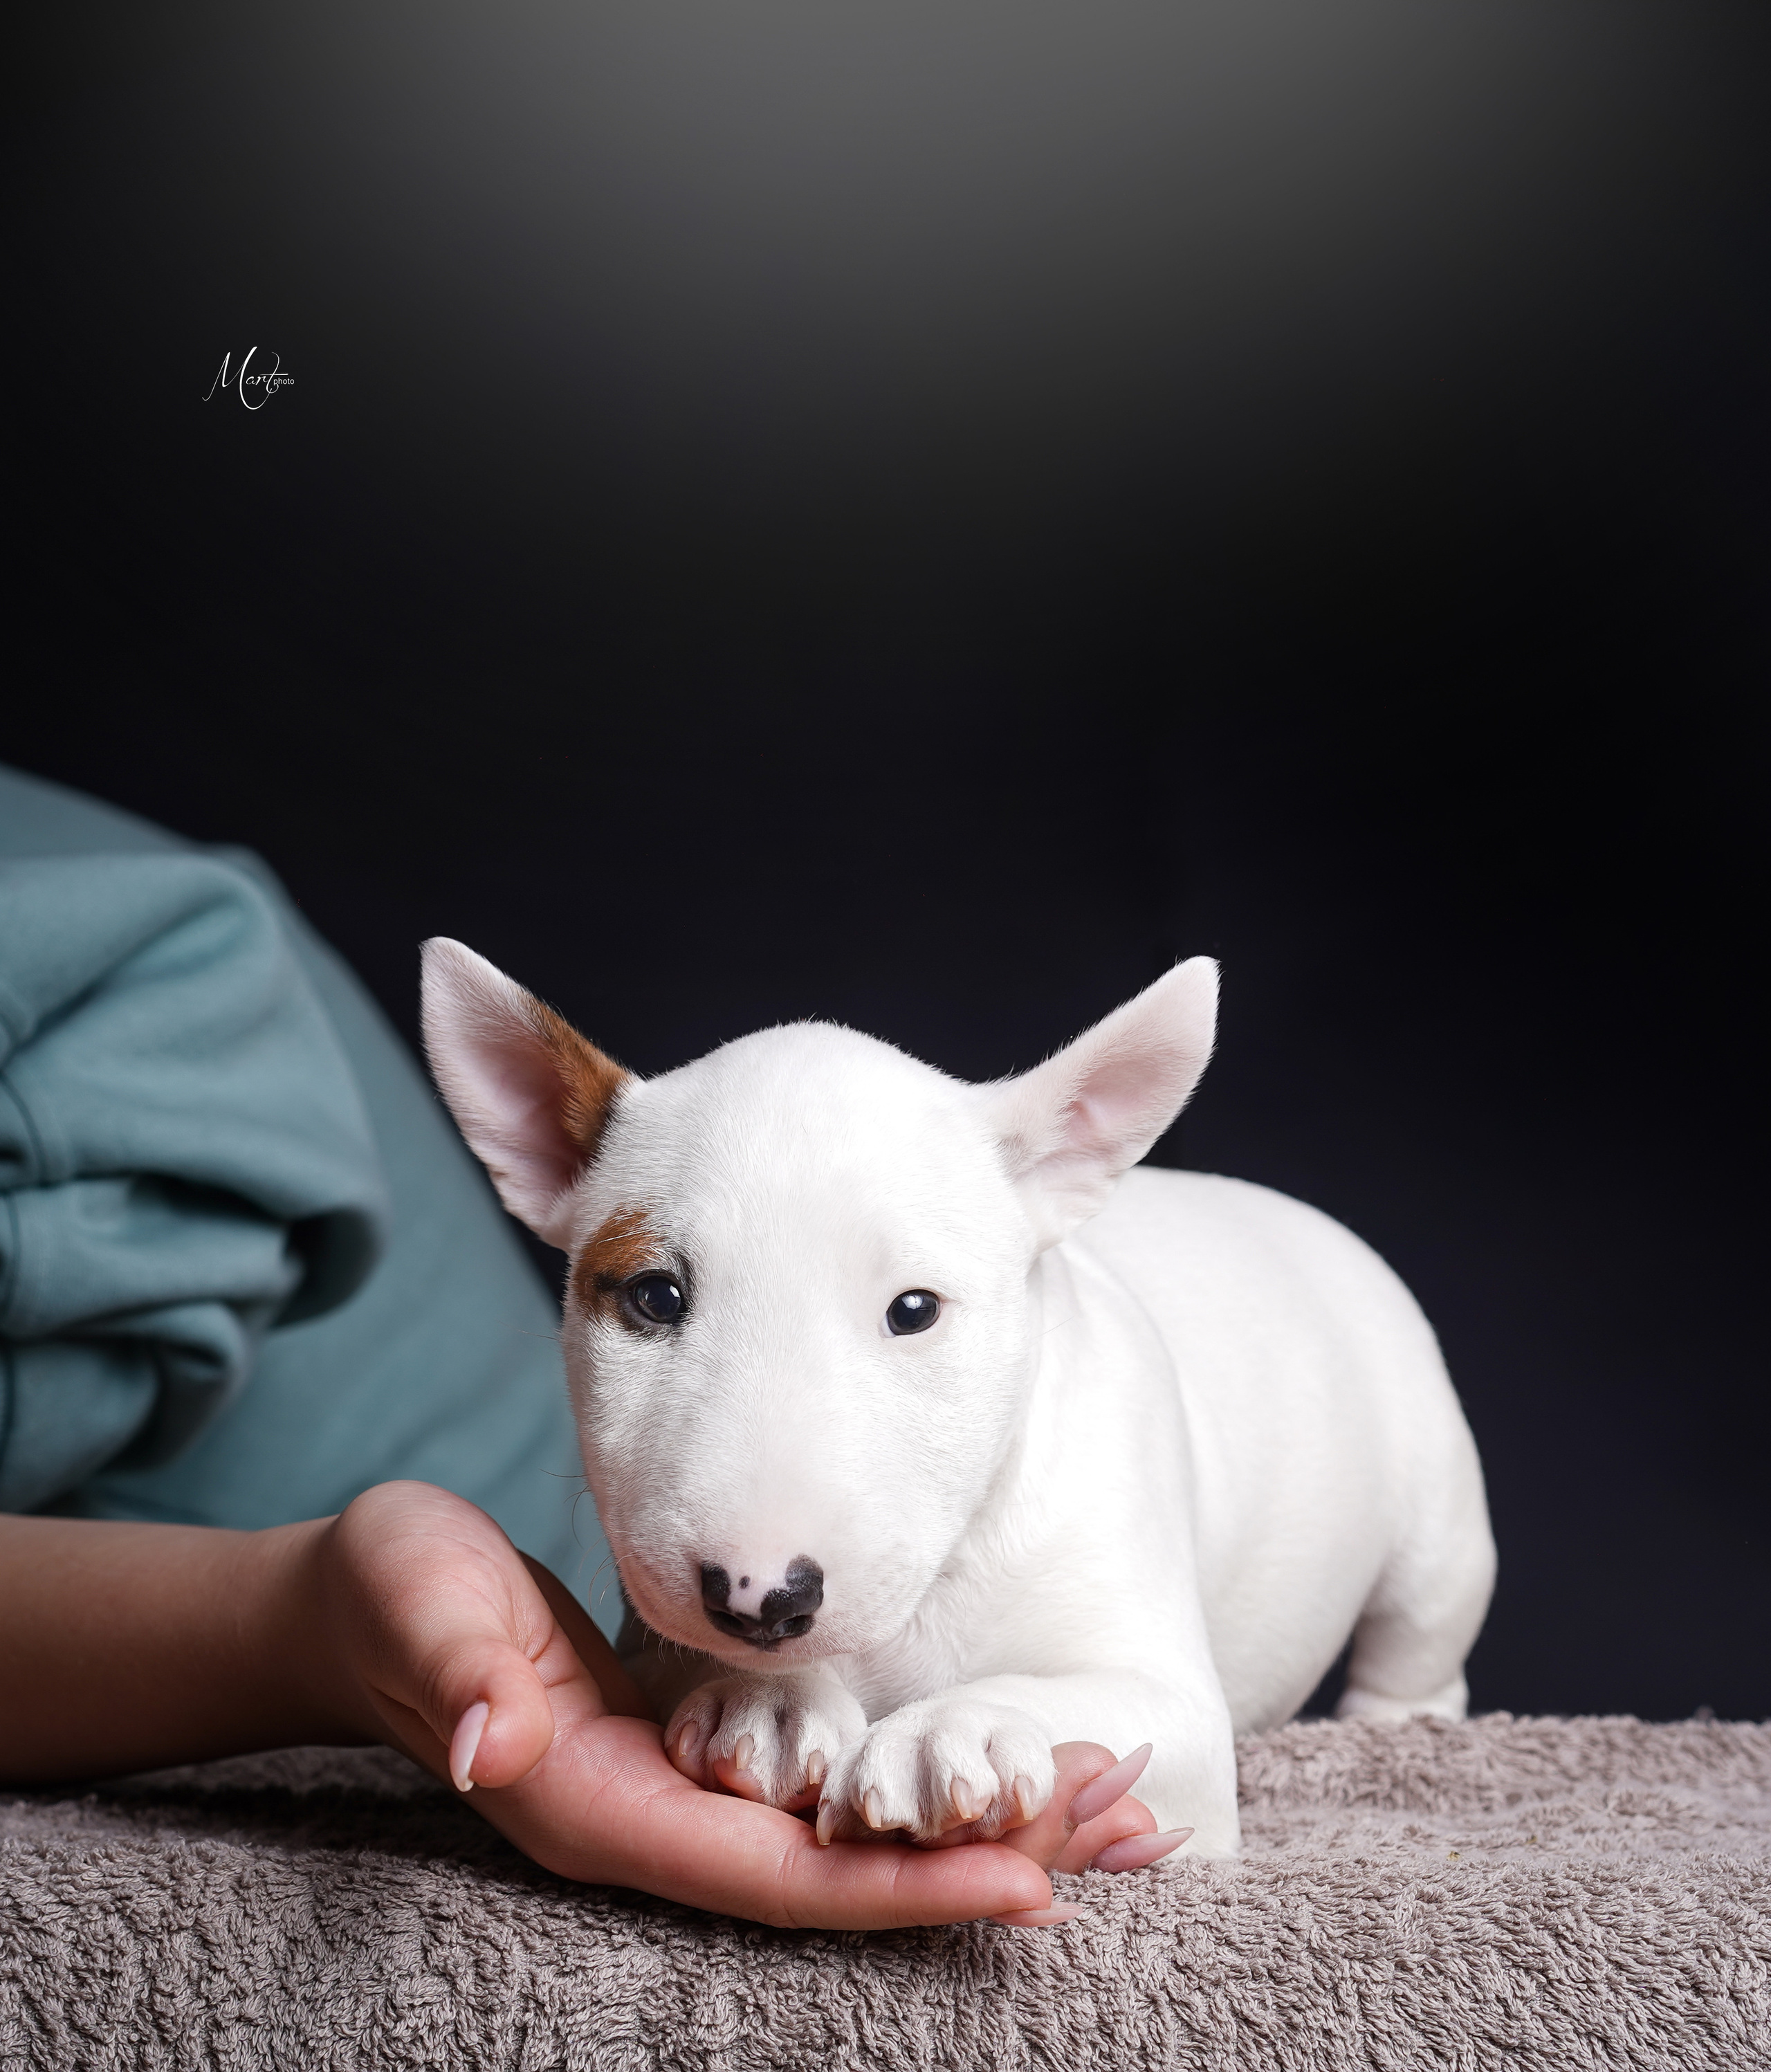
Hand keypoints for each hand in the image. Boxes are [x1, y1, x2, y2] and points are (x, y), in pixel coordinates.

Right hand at [300, 1482, 1171, 1928]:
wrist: (371, 1603)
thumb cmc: (394, 1596)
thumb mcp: (419, 1609)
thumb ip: (457, 1672)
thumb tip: (498, 1739)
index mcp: (602, 1808)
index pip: (776, 1875)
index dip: (902, 1886)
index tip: (1033, 1876)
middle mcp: (660, 1822)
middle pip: (846, 1876)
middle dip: (988, 1857)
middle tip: (1132, 1827)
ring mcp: (687, 1789)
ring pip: (856, 1836)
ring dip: (982, 1820)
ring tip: (1111, 1799)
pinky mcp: (707, 1746)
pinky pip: (836, 1784)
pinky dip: (926, 1778)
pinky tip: (1002, 1757)